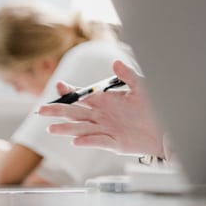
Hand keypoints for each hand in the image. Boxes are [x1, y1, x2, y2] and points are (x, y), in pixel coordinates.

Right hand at [37, 60, 167, 157]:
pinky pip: (99, 141)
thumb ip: (128, 75)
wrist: (164, 129)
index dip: (69, 92)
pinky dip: (88, 141)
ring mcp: (106, 130)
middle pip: (75, 114)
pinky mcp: (115, 143)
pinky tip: (76, 141)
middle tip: (41, 110)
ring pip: (81, 129)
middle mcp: (101, 116)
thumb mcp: (141, 88)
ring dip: (66, 129)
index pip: (81, 96)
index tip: (59, 86)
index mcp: (105, 101)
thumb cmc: (152, 108)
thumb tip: (115, 63)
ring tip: (51, 128)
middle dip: (58, 111)